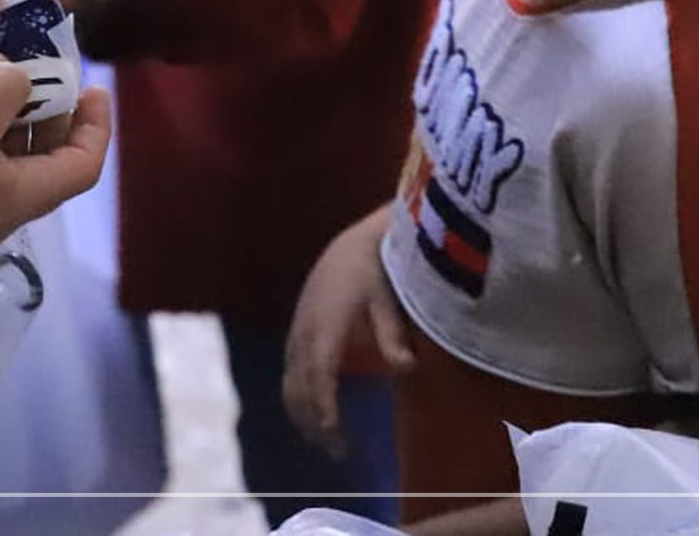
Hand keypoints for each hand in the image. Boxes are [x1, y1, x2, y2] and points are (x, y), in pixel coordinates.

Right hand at [0, 56, 112, 250]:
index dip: (97, 126)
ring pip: (10, 158)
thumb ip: (9, 86)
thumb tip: (13, 76)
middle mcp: (1, 210)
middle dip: (54, 114)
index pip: (83, 167)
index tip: (95, 87)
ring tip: (5, 73)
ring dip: (15, 116)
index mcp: (22, 198)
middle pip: (48, 162)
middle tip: (48, 71)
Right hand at [283, 207, 414, 458]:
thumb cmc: (377, 271)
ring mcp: (297, 332)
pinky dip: (298, 399)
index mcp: (326, 325)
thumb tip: (408, 369)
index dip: (323, 407)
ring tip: (325, 442)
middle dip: (315, 423)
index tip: (335, 434)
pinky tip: (314, 415)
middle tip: (339, 452)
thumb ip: (394, 334)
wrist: (353, 247)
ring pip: (290, 384)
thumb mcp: (390, 298)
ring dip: (303, 416)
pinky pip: (290, 374)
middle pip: (300, 387)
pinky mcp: (297, 333)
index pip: (319, 375)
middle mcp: (305, 332)